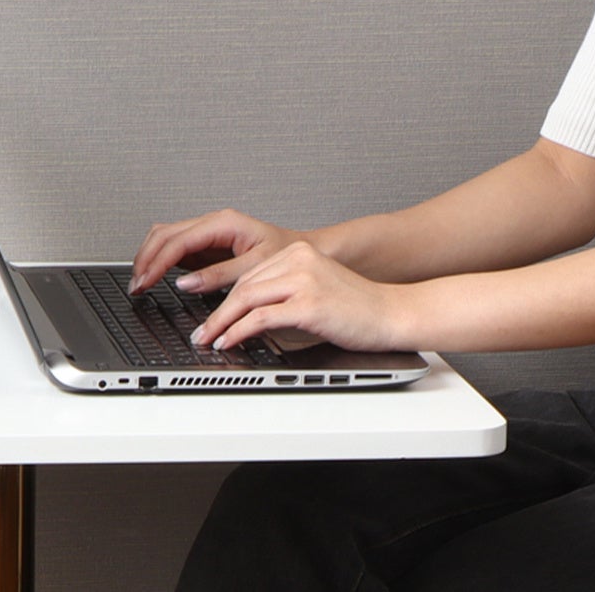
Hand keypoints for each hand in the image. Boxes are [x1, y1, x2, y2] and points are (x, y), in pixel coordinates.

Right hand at [130, 209, 300, 294]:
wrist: (302, 250)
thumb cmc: (285, 254)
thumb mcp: (254, 269)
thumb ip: (218, 276)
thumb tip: (185, 283)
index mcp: (223, 224)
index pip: (178, 241)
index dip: (157, 263)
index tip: (144, 282)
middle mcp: (212, 223)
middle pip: (163, 234)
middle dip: (145, 259)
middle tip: (136, 285)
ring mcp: (206, 232)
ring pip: (164, 236)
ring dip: (148, 257)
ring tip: (139, 281)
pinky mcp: (205, 243)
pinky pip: (174, 245)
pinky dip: (159, 259)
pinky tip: (153, 275)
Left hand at [191, 241, 408, 352]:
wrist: (393, 314)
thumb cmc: (357, 310)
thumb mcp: (315, 290)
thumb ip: (283, 295)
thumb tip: (245, 316)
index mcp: (299, 253)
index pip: (249, 276)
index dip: (223, 300)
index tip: (208, 318)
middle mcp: (299, 260)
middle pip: (242, 286)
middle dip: (216, 313)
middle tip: (200, 333)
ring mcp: (304, 280)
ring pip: (246, 299)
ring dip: (220, 324)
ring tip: (208, 340)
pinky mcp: (309, 304)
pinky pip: (260, 318)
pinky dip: (238, 332)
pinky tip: (229, 342)